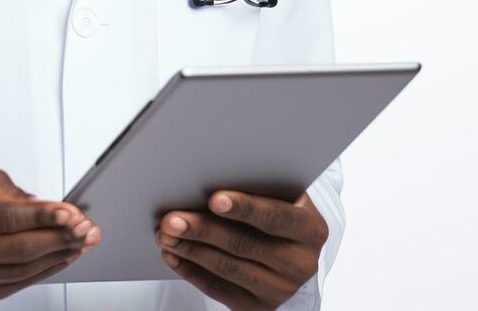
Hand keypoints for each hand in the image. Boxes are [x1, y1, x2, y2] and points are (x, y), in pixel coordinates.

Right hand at [0, 159, 100, 308]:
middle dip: (58, 237)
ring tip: (82, 241)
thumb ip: (0, 184)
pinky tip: (61, 257)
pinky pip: (14, 286)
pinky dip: (43, 271)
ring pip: (20, 270)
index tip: (70, 211)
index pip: (3, 218)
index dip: (41, 215)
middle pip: (16, 249)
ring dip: (57, 255)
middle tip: (87, 227)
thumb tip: (39, 204)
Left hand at [156, 190, 326, 309]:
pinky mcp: (258, 307)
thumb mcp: (284, 198)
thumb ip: (259, 190)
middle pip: (244, 244)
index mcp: (311, 229)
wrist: (295, 254)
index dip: (245, 208)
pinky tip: (174, 255)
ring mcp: (280, 289)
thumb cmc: (281, 213)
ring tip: (166, 234)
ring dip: (191, 250)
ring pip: (227, 268)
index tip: (214, 199)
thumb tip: (208, 179)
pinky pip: (219, 289)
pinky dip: (191, 271)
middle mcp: (300, 263)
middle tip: (172, 219)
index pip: (275, 217)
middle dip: (203, 229)